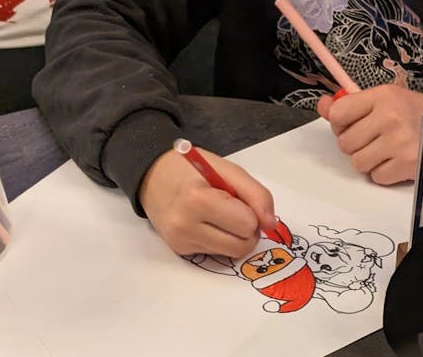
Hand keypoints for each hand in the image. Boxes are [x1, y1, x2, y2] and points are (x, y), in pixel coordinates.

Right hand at [138, 147, 276, 257]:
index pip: (247, 224)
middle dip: (246, 228)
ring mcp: (180, 241)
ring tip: (219, 215)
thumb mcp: (227, 169)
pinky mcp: (179, 251)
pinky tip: (205, 222)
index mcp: (198, 199)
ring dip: (233, 236)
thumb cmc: (192, 168)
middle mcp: (185, 225)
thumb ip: (255, 194)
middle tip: (233, 209)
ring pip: (231, 253)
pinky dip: (218, 239)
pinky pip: (215, 254)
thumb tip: (270, 225)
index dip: (250, 210)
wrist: (152, 175)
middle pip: (241, 245)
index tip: (238, 198)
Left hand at [316, 85, 422, 184]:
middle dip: (355, 144)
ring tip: (386, 151)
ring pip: (358, 163)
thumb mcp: (388, 99)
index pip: (338, 113)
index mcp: (382, 95)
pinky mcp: (408, 165)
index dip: (340, 122)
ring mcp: (399, 142)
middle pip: (345, 143)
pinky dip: (385, 174)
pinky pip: (377, 177)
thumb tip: (321, 105)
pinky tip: (398, 162)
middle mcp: (389, 117)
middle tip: (374, 139)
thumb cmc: (420, 113)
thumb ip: (351, 104)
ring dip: (369, 161)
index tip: (352, 123)